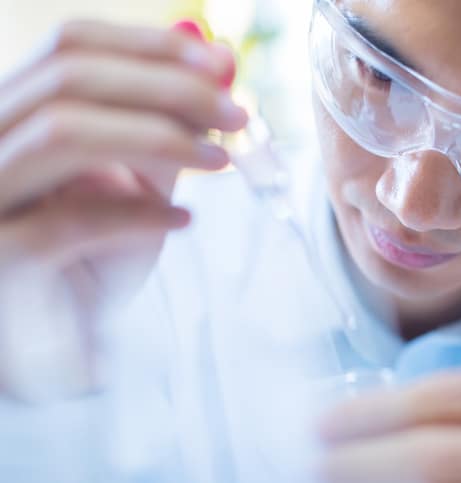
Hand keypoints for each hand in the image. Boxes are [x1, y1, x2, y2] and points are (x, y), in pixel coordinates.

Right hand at [0, 19, 246, 398]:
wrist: (56, 349)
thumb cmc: (94, 263)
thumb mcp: (138, 188)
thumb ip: (167, 131)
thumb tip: (220, 64)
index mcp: (18, 119)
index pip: (69, 48)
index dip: (148, 44)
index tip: (218, 61)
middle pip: (69, 78)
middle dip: (168, 86)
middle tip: (238, 111)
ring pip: (62, 131)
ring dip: (158, 136)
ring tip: (222, 159)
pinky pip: (71, 220)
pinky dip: (140, 215)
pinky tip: (182, 220)